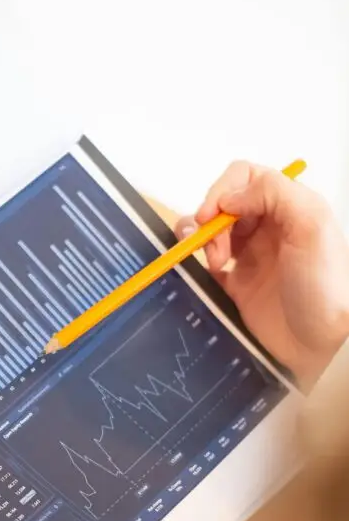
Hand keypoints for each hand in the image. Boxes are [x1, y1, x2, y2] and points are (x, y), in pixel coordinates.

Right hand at [175, 162, 348, 385]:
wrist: (324, 342)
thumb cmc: (324, 283)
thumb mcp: (311, 224)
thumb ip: (273, 193)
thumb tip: (228, 197)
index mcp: (288, 206)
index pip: (244, 178)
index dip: (223, 190)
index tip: (212, 215)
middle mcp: (268, 227)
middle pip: (223, 204)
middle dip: (210, 219)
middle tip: (213, 245)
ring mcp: (251, 257)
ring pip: (211, 232)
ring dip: (202, 239)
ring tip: (213, 263)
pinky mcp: (237, 287)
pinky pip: (207, 267)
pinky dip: (197, 264)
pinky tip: (208, 272)